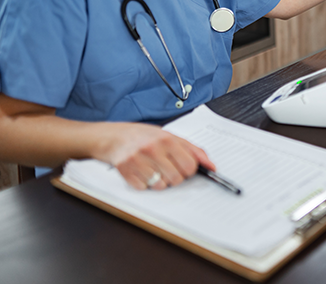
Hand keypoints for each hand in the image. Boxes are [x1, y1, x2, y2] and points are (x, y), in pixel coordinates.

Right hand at [98, 123, 214, 189]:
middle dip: (175, 178)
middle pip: (176, 178)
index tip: (184, 168)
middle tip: (167, 169)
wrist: (113, 137)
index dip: (189, 170)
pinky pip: (143, 188)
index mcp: (167, 139)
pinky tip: (141, 172)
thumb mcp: (170, 137)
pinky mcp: (125, 170)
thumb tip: (212, 166)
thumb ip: (193, 150)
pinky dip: (144, 184)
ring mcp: (138, 160)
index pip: (190, 166)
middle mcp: (153, 149)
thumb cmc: (144, 137)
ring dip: (159, 182)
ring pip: (160, 186)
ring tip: (153, 169)